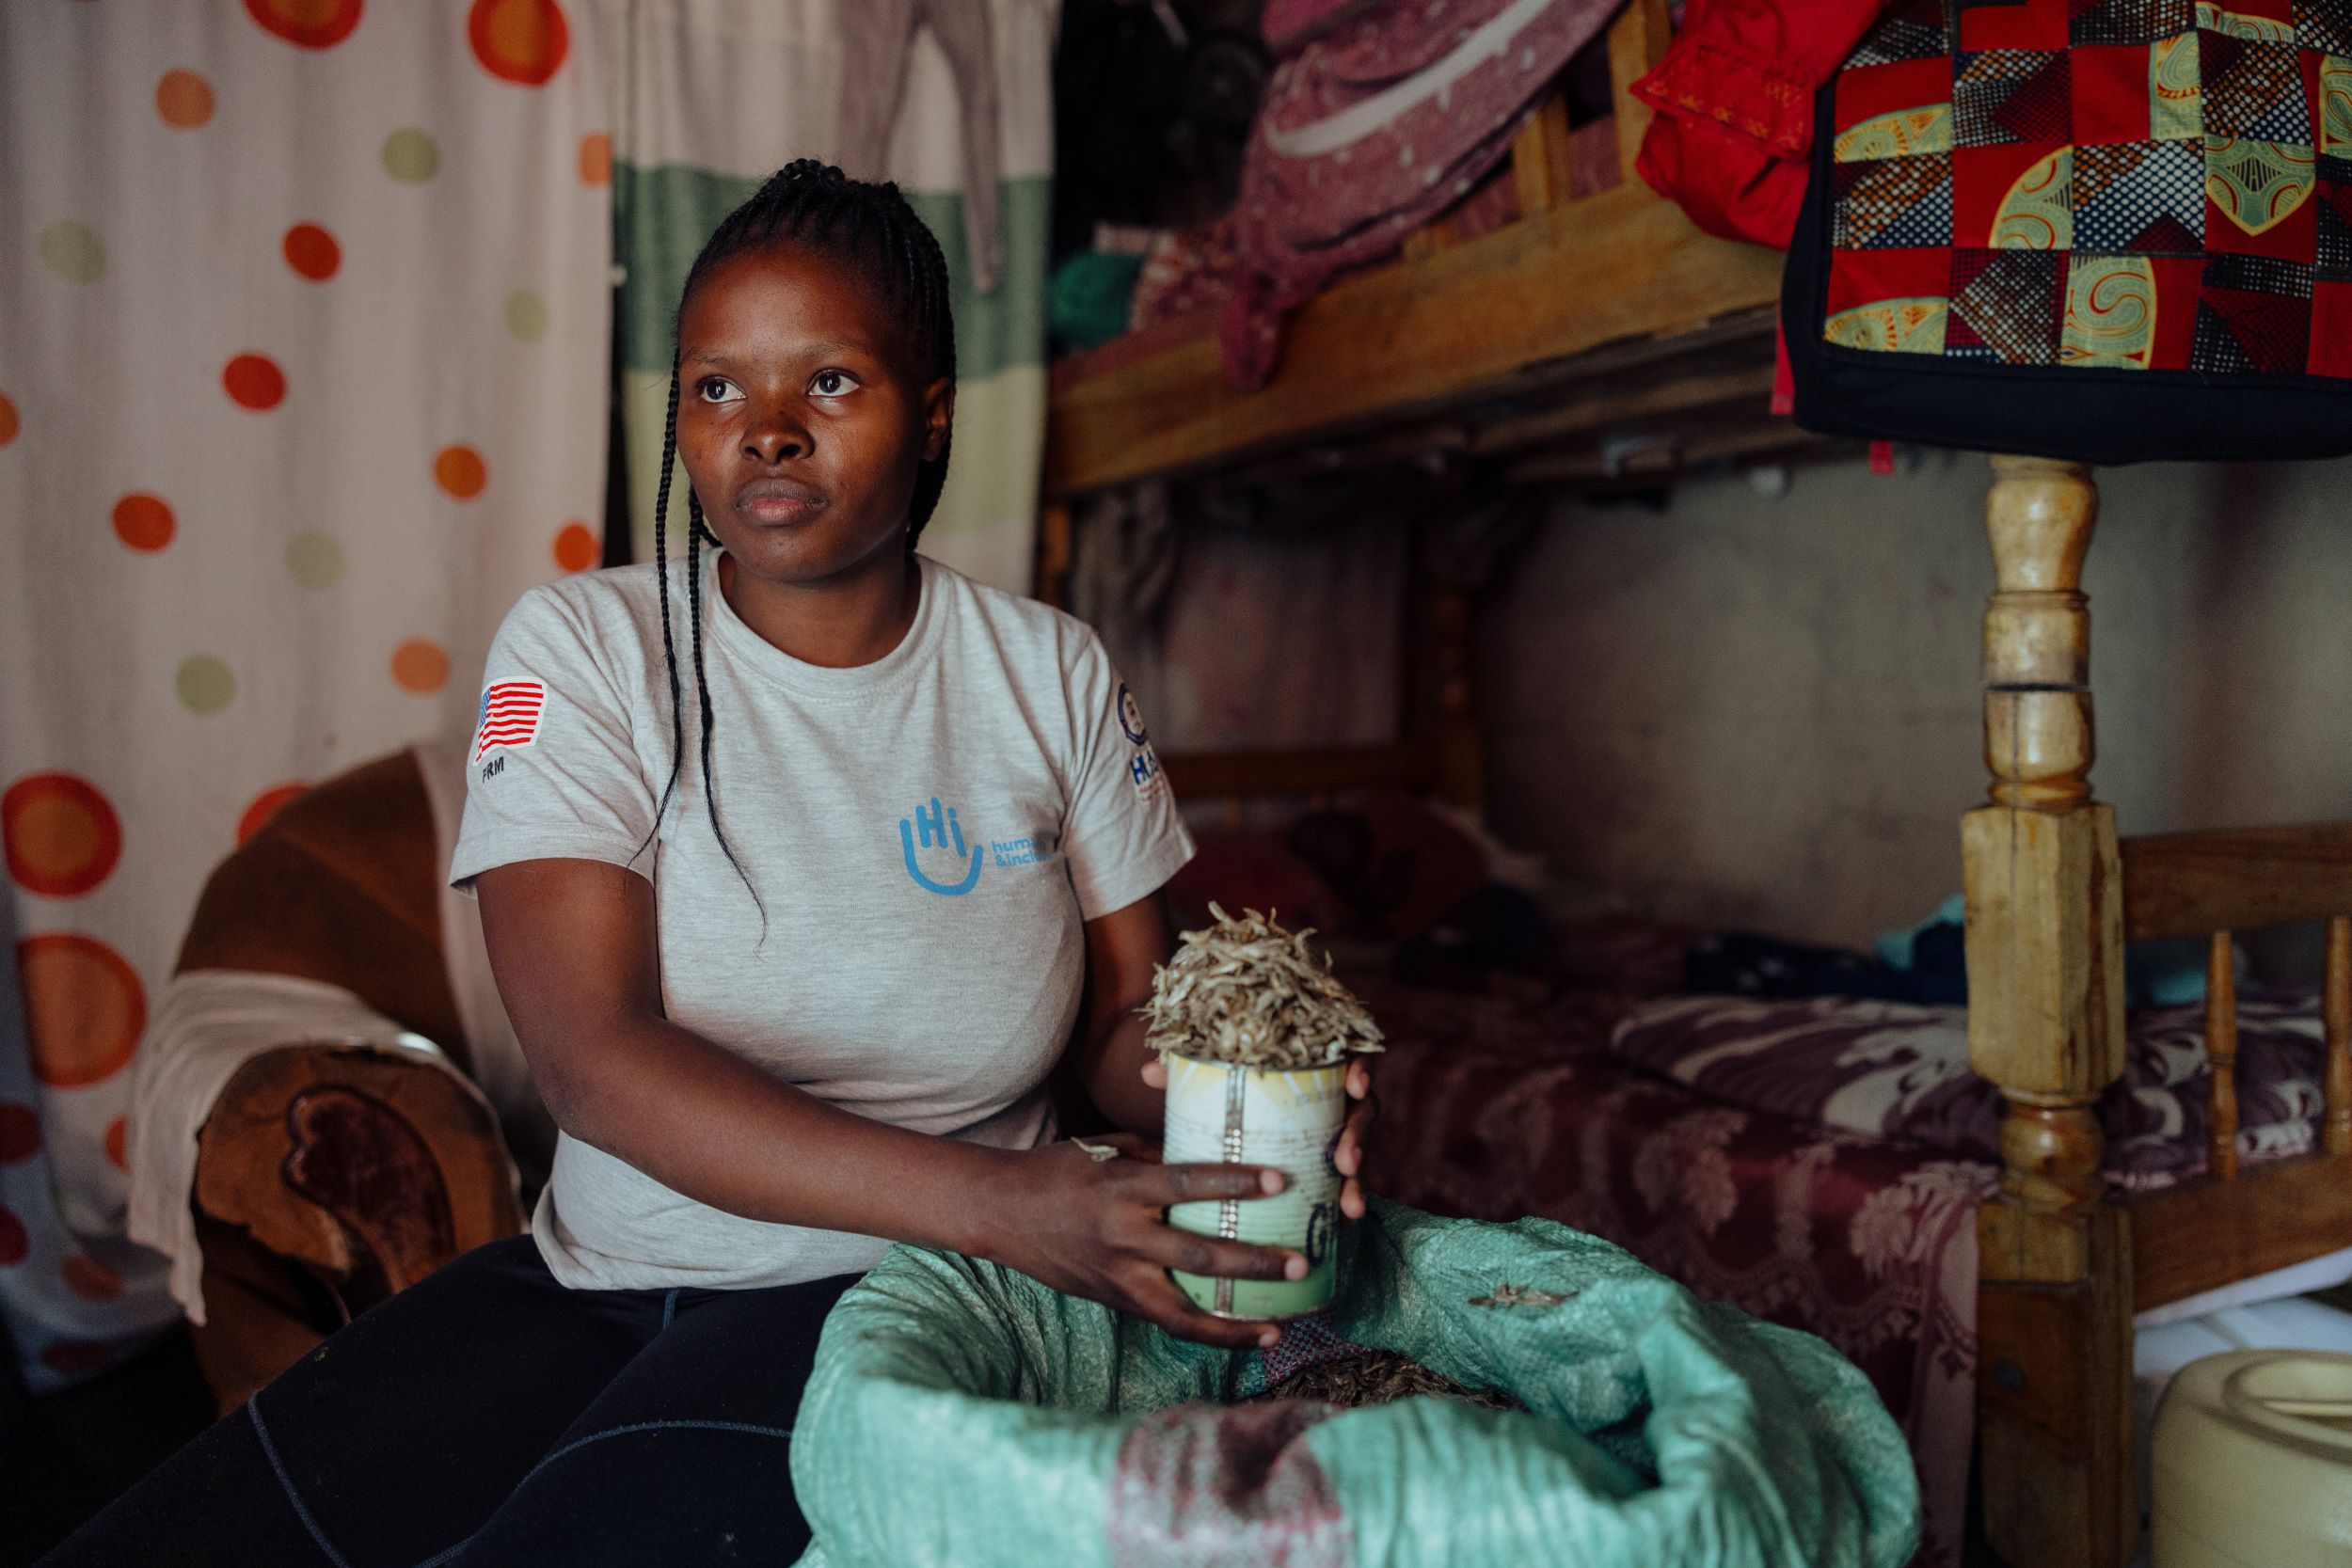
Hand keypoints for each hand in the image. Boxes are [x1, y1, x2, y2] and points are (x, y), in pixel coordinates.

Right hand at [979, 1135, 1305, 1349]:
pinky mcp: (1113, 1299)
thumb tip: (1210, 1150)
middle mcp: (1122, 1234)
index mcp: (1122, 1187)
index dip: (1234, 1182)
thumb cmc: (1057, 1170)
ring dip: (1233, 1320)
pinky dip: (1207, 1333)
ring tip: (1278, 1325)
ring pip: (1182, 1309)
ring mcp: (1117, 1274)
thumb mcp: (1106, 1148)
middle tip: (1298, 1262)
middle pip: (1195, 1252)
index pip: (1187, 1183)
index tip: (1279, 1180)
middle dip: (1250, 1261)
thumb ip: (1158, 1152)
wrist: (1000, 1212)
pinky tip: (1245, 1335)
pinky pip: (1167, 1322)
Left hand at [1137, 1055, 1378, 1220]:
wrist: (1254, 1099)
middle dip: (1358, 1138)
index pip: (1351, 1058)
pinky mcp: (1339, 1159)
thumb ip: (1192, 1068)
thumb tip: (1150, 1071)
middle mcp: (1339, 1095)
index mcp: (1319, 1064)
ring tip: (1349, 1207)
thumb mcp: (1221, 1074)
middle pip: (1363, 1111)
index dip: (1361, 1069)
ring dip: (1359, 1179)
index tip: (1355, 1086)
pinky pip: (1351, 1179)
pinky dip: (1348, 1198)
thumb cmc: (1237, 1080)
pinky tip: (1346, 1220)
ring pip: (1360, 1151)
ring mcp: (1342, 1129)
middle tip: (1344, 1162)